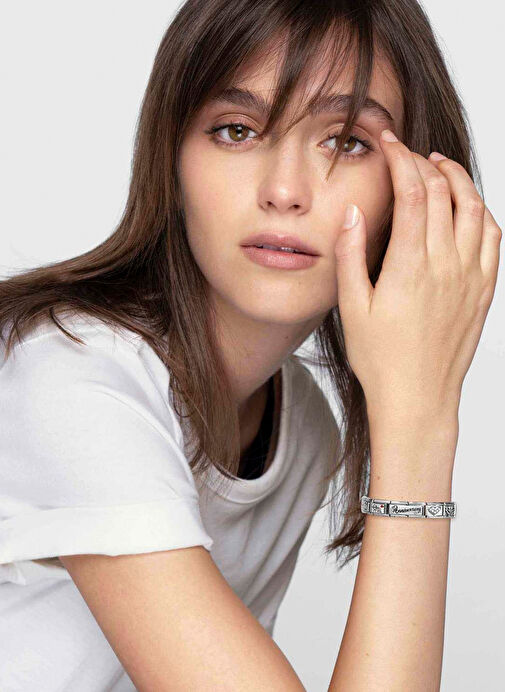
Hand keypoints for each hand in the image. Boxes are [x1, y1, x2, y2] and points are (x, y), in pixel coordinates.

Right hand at [334, 129, 501, 418]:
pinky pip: (493, 237)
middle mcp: (447, 264)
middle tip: (407, 153)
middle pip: (443, 192)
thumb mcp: (352, 308)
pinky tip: (469, 207)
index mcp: (411, 266)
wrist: (418, 398)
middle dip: (423, 162)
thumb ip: (351, 255)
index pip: (412, 192)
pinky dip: (482, 211)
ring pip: (475, 208)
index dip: (401, 158)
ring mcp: (471, 276)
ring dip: (459, 180)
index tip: (390, 143)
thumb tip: (355, 212)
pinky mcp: (484, 290)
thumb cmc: (382, 359)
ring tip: (440, 167)